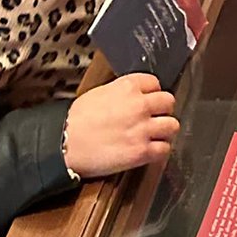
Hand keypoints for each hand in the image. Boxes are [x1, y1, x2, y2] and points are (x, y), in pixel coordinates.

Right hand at [64, 73, 178, 178]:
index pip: (155, 83)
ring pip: (172, 125)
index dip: (151, 94)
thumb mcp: (100, 93)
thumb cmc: (76, 120)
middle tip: (153, 118)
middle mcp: (139, 105)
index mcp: (128, 87)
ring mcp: (143, 129)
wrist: (64, 143)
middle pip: (169, 102)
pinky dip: (159, 151)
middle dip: (162, 111)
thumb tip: (135, 97)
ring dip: (164, 131)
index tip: (148, 101)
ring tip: (154, 136)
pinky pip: (164, 149)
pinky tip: (149, 151)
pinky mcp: (141, 152)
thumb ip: (123, 93)